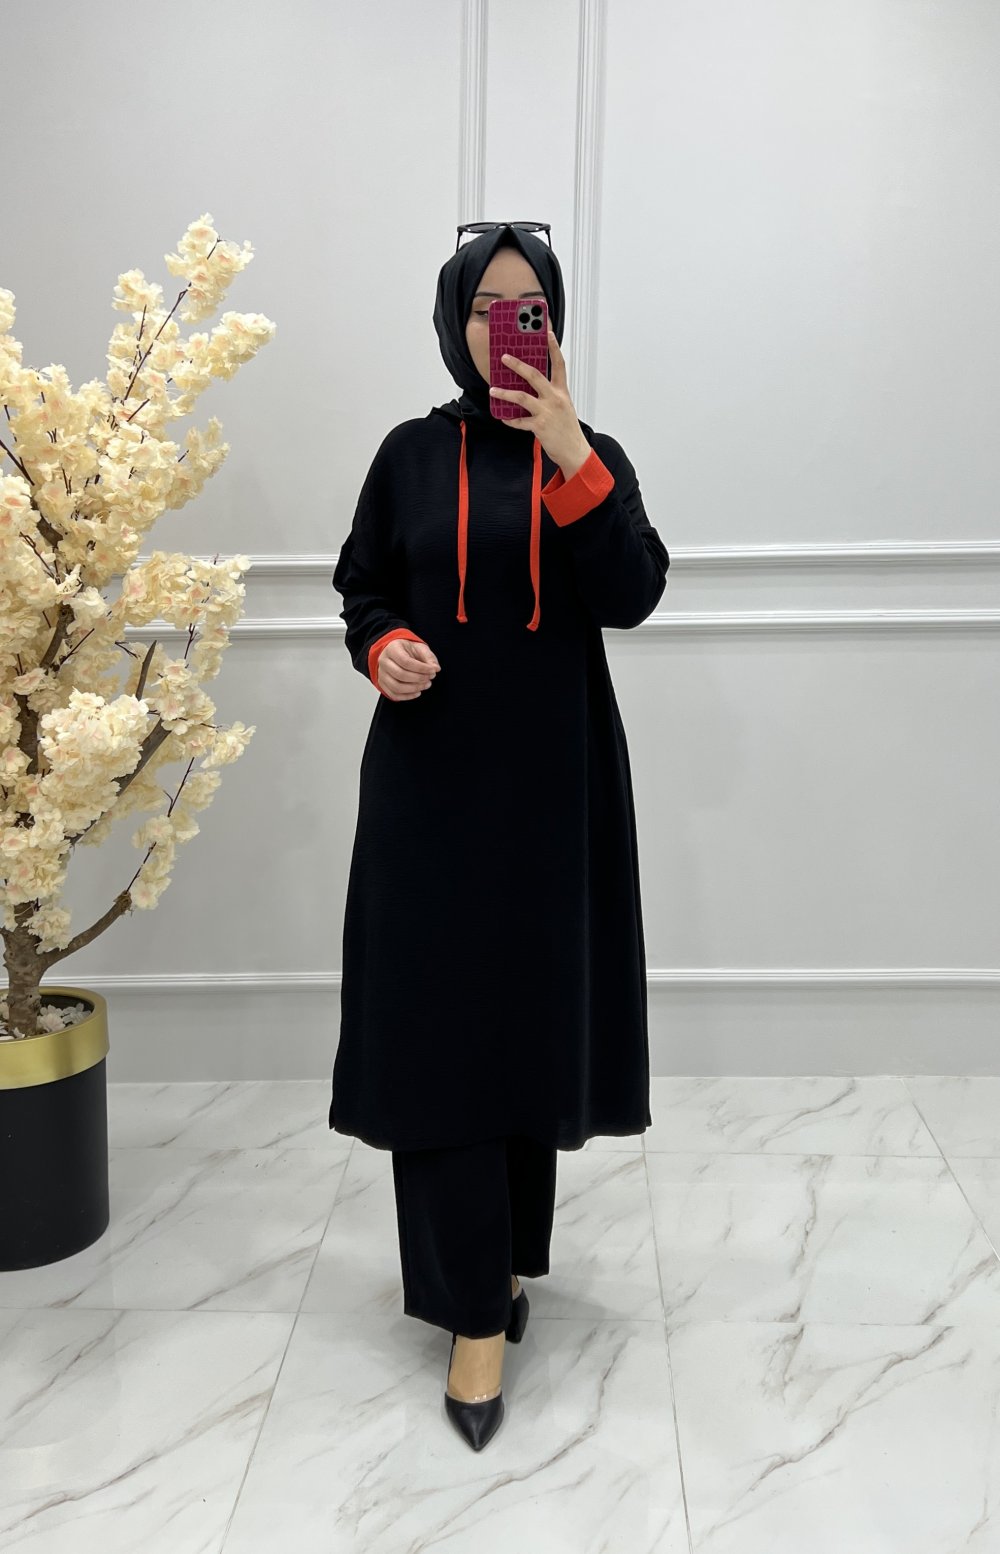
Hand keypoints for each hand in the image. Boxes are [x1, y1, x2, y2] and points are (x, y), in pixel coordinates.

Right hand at [378, 638, 439, 700]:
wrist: (396, 653)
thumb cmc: (408, 650)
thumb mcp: (420, 648)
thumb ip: (429, 657)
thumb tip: (436, 668)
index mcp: (392, 649)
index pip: (405, 661)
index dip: (421, 668)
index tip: (432, 670)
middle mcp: (384, 661)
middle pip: (401, 675)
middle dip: (419, 679)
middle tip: (430, 678)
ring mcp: (381, 674)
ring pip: (396, 687)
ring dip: (414, 689)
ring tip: (425, 685)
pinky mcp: (383, 684)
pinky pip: (394, 695)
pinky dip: (408, 696)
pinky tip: (418, 692)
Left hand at [488, 327, 590, 475]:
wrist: (574, 451)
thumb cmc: (567, 428)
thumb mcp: (563, 406)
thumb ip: (550, 394)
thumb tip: (530, 385)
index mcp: (562, 392)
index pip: (559, 364)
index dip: (553, 347)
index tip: (547, 333)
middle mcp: (555, 399)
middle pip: (534, 376)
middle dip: (517, 365)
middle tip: (505, 358)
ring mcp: (546, 412)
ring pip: (521, 397)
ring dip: (504, 393)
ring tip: (493, 390)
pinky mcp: (539, 426)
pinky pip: (519, 421)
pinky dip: (509, 419)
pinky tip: (503, 417)